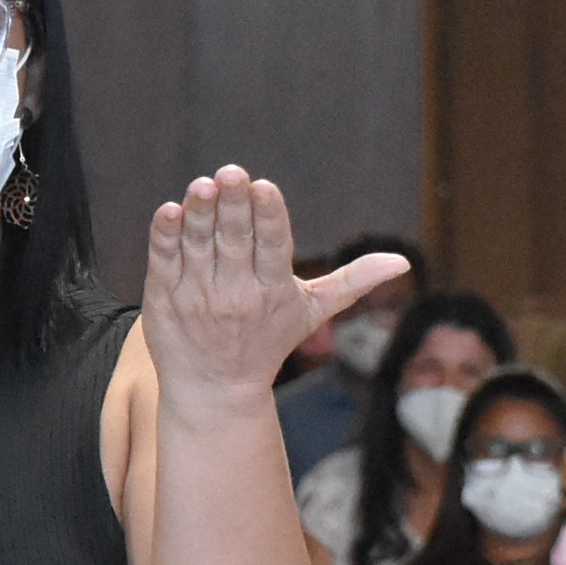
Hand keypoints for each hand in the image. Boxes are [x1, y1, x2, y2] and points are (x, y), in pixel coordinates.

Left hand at [143, 168, 405, 408]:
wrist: (214, 391)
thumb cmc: (265, 341)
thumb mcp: (310, 312)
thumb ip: (352, 281)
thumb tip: (401, 262)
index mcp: (272, 288)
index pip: (272, 246)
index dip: (268, 216)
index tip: (265, 188)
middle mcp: (235, 291)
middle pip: (235, 240)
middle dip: (233, 205)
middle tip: (230, 173)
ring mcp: (197, 294)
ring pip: (198, 245)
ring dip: (199, 214)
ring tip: (202, 185)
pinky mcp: (164, 297)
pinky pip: (163, 261)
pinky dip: (165, 237)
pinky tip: (169, 211)